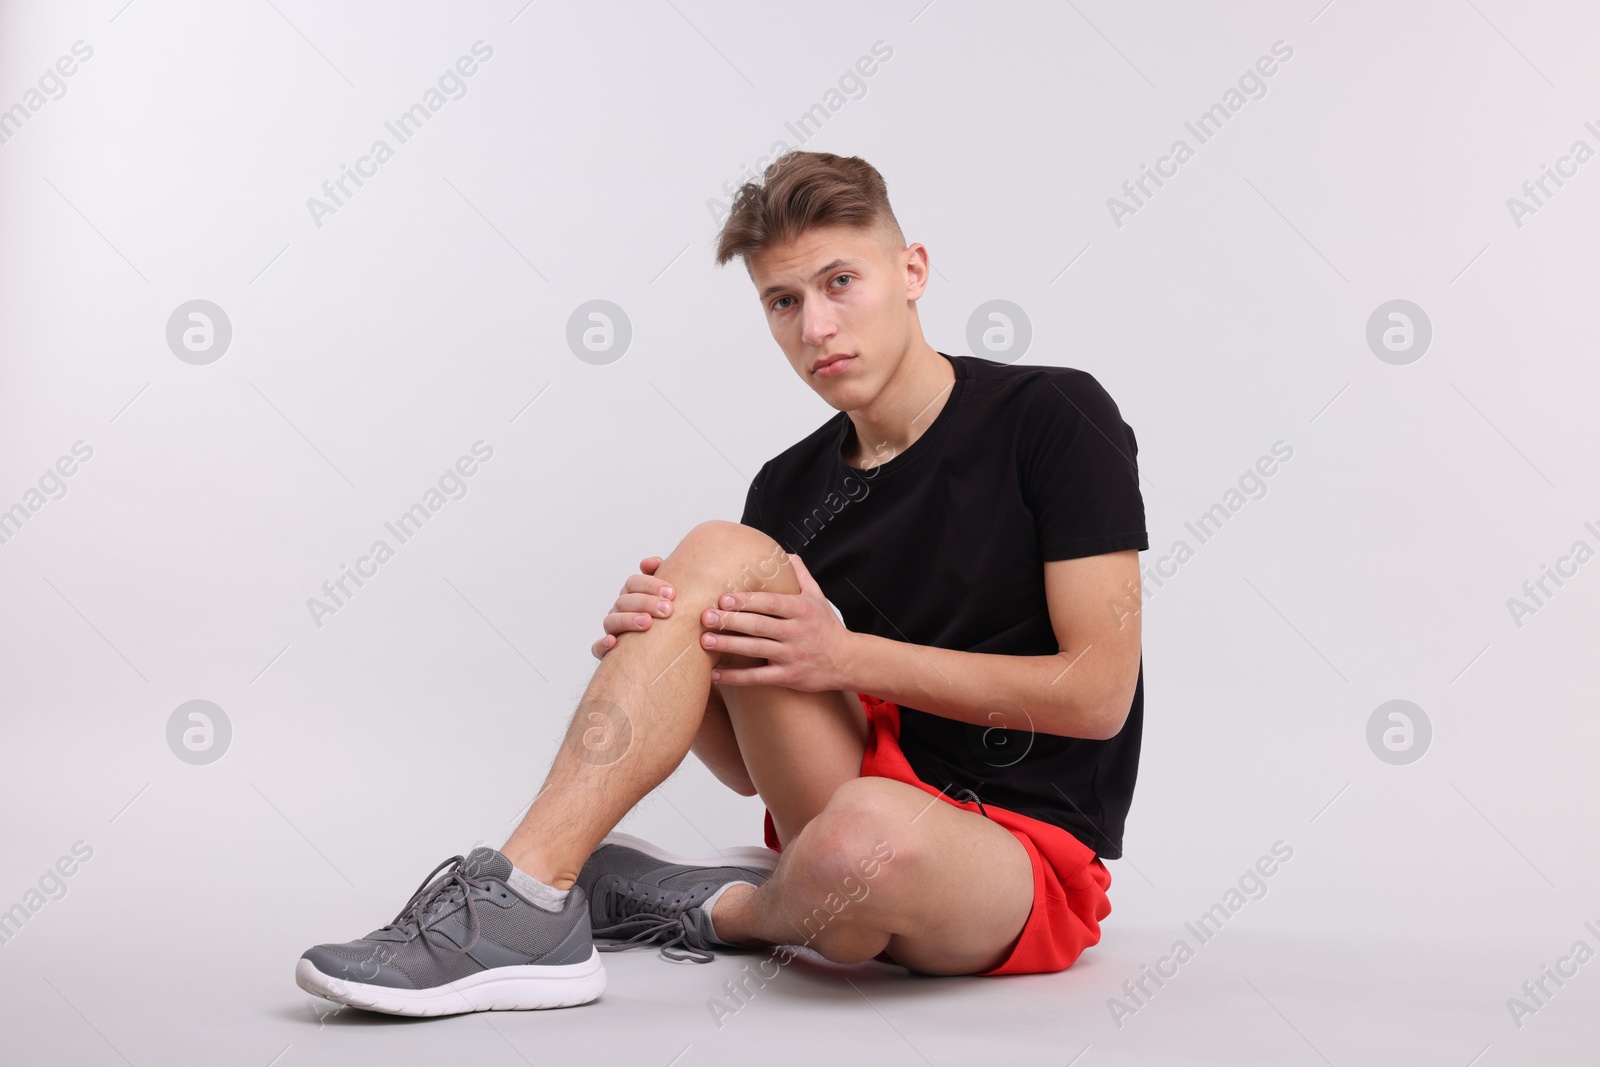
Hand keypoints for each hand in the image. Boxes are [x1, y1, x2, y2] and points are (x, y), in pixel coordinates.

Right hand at [592, 556, 673, 659]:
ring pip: (611, 621)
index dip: (650, 584)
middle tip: (667, 609)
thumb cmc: (670, 617)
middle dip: (646, 602)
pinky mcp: (606, 651)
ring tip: (647, 623)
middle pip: (624, 600)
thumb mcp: (670, 596)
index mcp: (632, 594)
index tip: (672, 593)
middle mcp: (620, 610)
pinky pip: (597, 648)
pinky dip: (602, 644)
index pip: (634, 583)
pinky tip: (613, 642)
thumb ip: (662, 573)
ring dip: (628, 620)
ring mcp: (612, 629)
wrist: (668, 648)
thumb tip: (649, 563)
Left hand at [701, 553, 853, 692]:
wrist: (847, 660)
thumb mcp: (818, 597)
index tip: (723, 599)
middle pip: (759, 625)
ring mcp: (792, 656)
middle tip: (706, 617)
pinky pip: (758, 678)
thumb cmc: (826, 626)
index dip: (746, 601)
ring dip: (728, 646)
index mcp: (801, 609)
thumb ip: (800, 575)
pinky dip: (736, 677)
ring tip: (704, 641)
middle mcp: (797, 632)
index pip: (770, 603)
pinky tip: (715, 675)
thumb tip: (786, 554)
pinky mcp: (788, 676)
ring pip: (755, 650)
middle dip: (731, 622)